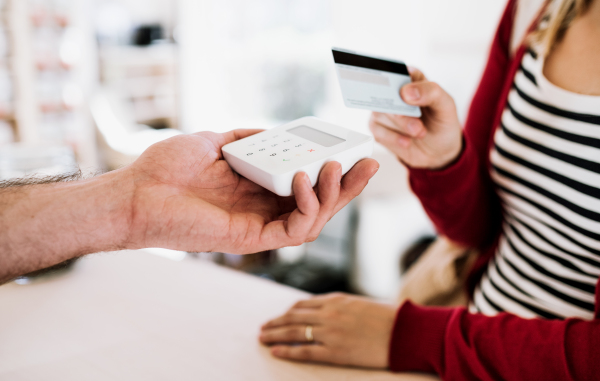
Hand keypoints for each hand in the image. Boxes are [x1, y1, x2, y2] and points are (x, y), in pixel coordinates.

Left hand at [121, 130, 378, 253]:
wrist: (136, 192)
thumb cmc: (167, 167)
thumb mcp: (214, 140)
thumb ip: (247, 137)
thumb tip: (274, 131)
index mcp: (257, 187)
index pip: (306, 183)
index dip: (332, 171)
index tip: (352, 150)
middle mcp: (262, 208)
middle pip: (318, 203)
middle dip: (348, 187)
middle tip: (369, 164)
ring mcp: (259, 225)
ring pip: (313, 220)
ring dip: (333, 196)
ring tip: (336, 168)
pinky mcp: (251, 239)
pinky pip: (293, 230)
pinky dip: (307, 207)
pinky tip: (305, 181)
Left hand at [260, 293, 396, 367]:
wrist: (405, 331)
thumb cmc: (387, 317)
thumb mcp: (360, 304)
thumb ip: (339, 306)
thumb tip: (323, 310)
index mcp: (335, 300)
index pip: (302, 305)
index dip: (287, 312)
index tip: (279, 317)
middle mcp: (329, 314)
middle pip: (292, 317)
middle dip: (275, 323)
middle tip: (263, 328)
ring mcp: (330, 333)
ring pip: (294, 332)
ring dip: (275, 335)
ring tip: (262, 338)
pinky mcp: (335, 351)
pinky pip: (305, 351)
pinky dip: (287, 351)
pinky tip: (275, 351)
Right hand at [369, 68, 462, 169]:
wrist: (439, 151)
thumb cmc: (441, 123)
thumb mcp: (446, 105)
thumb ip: (430, 92)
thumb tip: (405, 92)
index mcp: (410, 79)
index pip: (396, 70)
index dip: (395, 81)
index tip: (403, 95)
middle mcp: (393, 93)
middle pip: (384, 94)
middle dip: (401, 113)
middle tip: (418, 126)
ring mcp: (384, 111)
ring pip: (380, 114)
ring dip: (401, 127)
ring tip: (419, 133)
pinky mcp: (378, 129)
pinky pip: (377, 131)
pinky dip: (394, 139)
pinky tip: (407, 142)